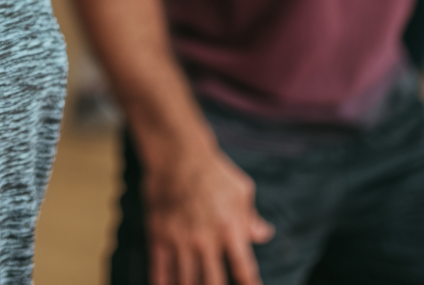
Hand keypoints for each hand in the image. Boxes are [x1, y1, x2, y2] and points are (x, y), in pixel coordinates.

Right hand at [144, 141, 274, 284]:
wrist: (176, 152)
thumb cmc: (212, 169)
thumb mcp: (241, 189)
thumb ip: (252, 216)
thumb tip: (264, 233)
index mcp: (230, 229)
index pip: (244, 269)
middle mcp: (206, 239)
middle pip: (214, 283)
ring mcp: (180, 238)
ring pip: (186, 281)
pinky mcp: (159, 234)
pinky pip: (160, 268)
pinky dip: (162, 283)